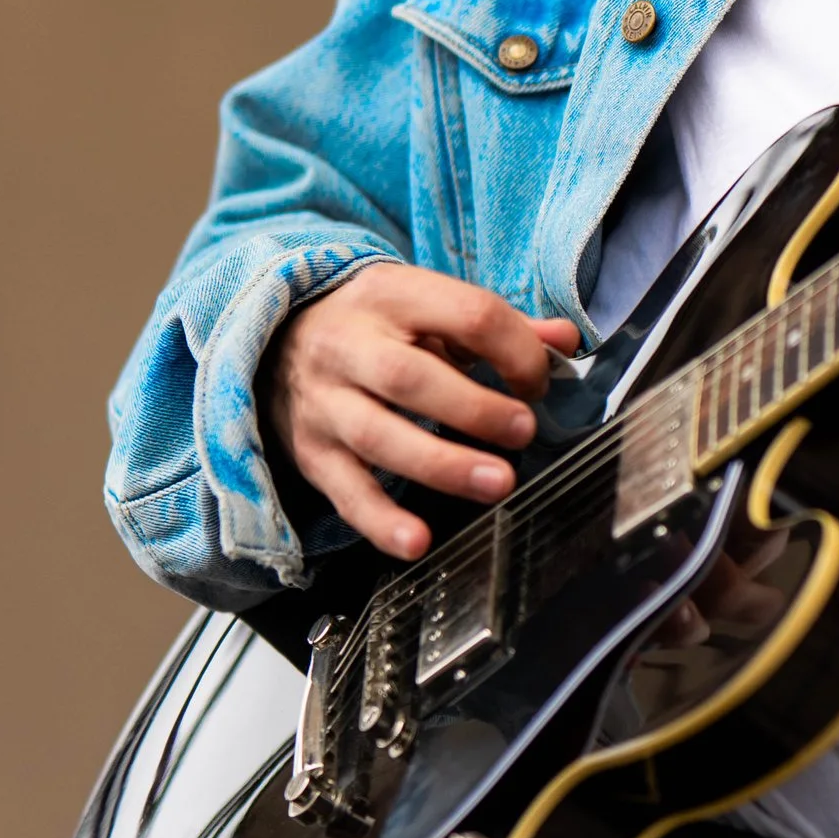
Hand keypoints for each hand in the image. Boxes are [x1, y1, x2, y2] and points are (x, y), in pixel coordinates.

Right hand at [263, 264, 578, 561]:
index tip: (536, 384)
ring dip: (442, 465)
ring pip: (378, 436)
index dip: (514, 350)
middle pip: (411, 377)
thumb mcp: (427, 307)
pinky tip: (418, 541)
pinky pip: (344, 492)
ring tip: (497, 484)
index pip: (466, 314)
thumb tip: (565, 341)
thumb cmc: (373, 326)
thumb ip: (498, 325)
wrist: (273, 339)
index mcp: (391, 296)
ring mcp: (324, 402)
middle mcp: (348, 346)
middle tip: (524, 433)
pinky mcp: (310, 453)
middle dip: (475, 409)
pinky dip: (381, 521)